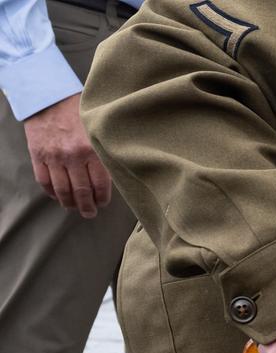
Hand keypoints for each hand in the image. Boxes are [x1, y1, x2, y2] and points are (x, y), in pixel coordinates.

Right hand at [23, 94, 111, 216]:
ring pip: (62, 190)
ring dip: (69, 203)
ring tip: (75, 208)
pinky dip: (51, 193)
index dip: (102, 198)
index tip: (103, 203)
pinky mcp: (38, 154)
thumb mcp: (98, 129)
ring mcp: (54, 156)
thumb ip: (104, 150)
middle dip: (87, 207)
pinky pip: (44, 181)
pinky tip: (57, 196)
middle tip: (90, 213)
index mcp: (93, 149)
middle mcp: (73, 155)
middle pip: (82, 192)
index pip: (101, 185)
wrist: (49, 95)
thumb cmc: (79, 111)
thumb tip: (116, 173)